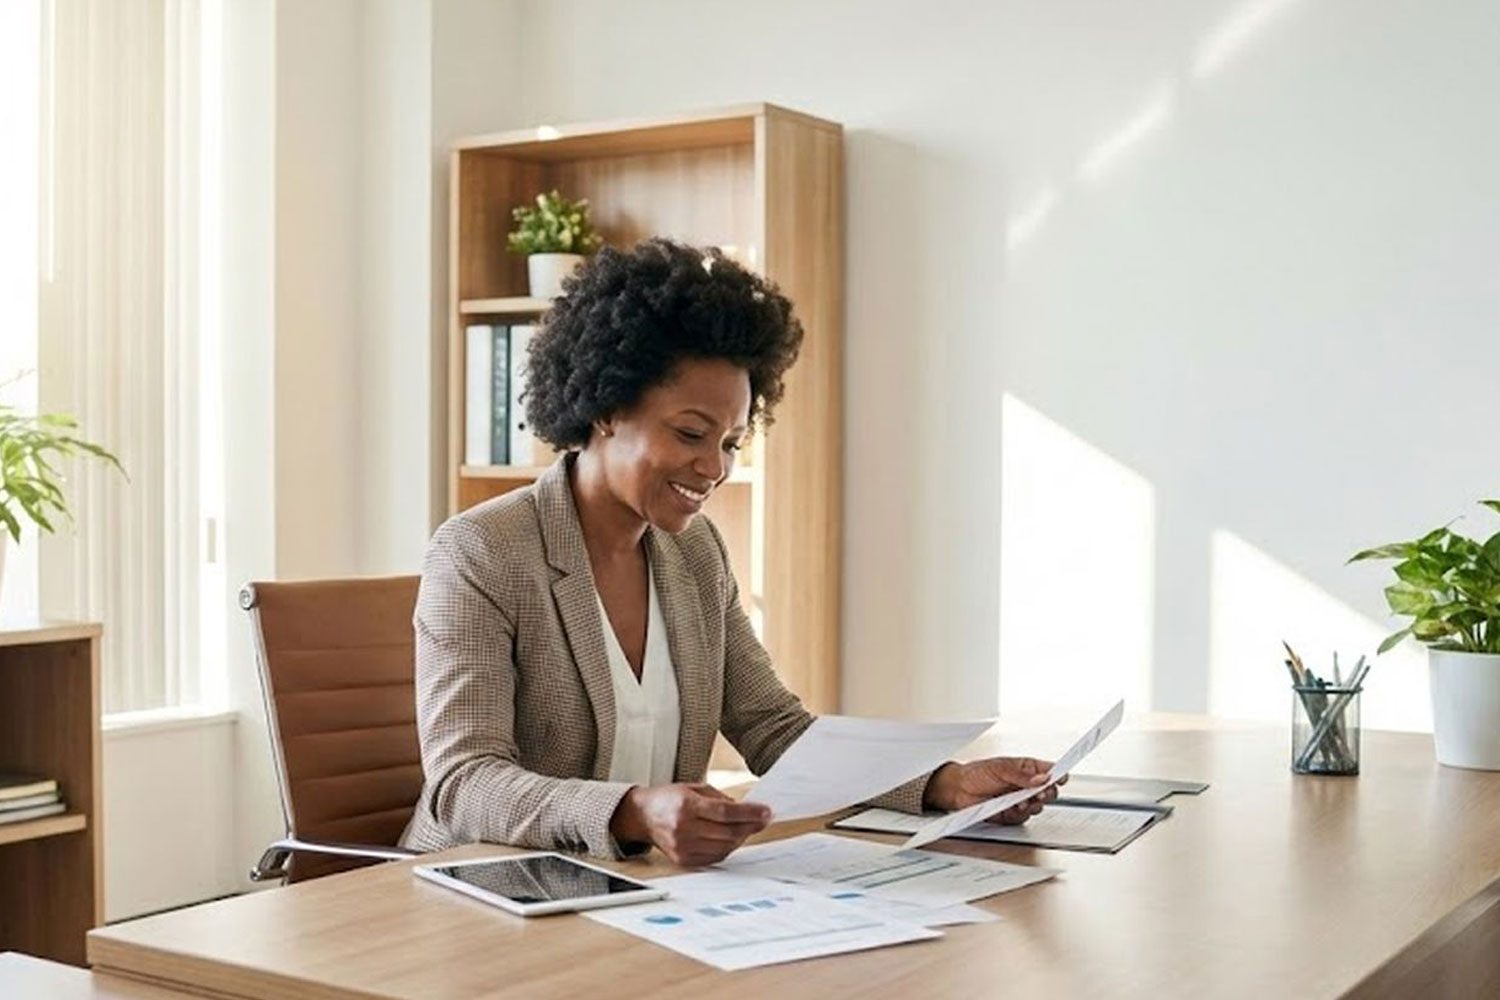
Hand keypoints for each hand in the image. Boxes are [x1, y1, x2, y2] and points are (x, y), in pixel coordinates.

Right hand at [610, 783, 771, 866]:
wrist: (642, 816)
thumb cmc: (669, 798)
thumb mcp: (694, 788)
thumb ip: (720, 798)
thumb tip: (748, 809)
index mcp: (686, 806)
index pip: (726, 812)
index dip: (750, 813)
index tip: (767, 812)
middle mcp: (684, 829)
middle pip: (728, 832)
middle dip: (752, 826)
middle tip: (765, 819)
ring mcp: (683, 847)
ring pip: (725, 847)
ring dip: (742, 837)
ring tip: (749, 827)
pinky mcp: (683, 860)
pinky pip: (715, 857)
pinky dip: (728, 848)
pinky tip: (732, 838)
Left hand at [922, 757, 1065, 824]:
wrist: (958, 789)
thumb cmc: (976, 773)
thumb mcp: (1000, 768)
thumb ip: (1022, 775)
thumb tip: (1041, 777)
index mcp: (1026, 768)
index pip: (1050, 771)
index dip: (1058, 774)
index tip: (1061, 778)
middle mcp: (1026, 785)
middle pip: (1049, 791)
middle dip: (1047, 793)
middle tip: (1040, 793)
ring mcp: (1020, 800)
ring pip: (1038, 806)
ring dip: (1032, 804)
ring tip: (1020, 801)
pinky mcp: (1012, 814)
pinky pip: (1024, 817)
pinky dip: (1019, 814)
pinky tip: (1012, 808)